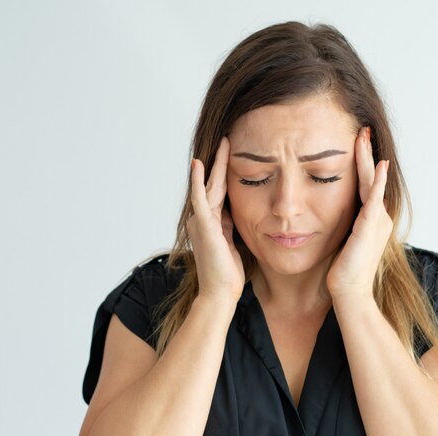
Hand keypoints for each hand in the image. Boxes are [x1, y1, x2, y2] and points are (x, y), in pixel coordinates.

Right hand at [186, 136, 244, 302]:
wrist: (220, 293)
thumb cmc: (228, 274)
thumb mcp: (234, 243)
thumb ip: (232, 226)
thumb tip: (238, 212)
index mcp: (212, 223)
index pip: (219, 193)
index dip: (225, 175)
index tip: (234, 156)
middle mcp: (202, 219)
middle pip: (213, 185)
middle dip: (221, 163)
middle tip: (228, 140)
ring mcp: (200, 221)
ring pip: (209, 186)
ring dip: (215, 165)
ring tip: (223, 144)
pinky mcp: (202, 226)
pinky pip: (200, 198)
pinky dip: (198, 181)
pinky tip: (199, 164)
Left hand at [326, 126, 392, 299]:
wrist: (349, 293)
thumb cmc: (341, 273)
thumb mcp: (340, 241)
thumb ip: (339, 225)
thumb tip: (322, 214)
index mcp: (370, 219)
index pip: (364, 184)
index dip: (360, 163)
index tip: (355, 141)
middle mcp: (378, 217)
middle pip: (370, 177)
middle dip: (366, 153)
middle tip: (362, 129)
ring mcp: (377, 221)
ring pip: (372, 182)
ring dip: (369, 159)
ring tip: (364, 137)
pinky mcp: (371, 227)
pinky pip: (374, 198)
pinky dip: (376, 181)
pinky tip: (378, 165)